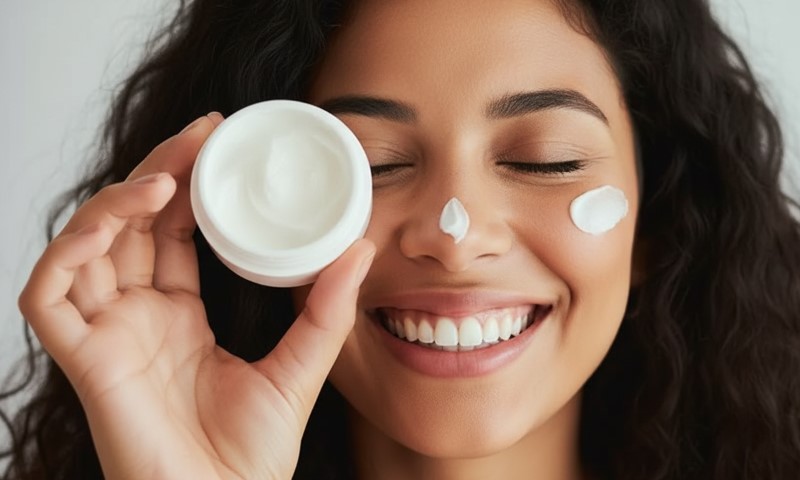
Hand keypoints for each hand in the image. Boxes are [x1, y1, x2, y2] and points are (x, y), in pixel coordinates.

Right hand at [18, 114, 374, 479]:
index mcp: (178, 317)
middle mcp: (137, 318)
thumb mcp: (300, 369)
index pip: (170, 233)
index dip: (185, 185)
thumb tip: (360, 249)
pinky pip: (48, 294)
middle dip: (158, 172)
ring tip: (168, 177)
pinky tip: (116, 223)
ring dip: (117, 200)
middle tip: (200, 135)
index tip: (216, 142)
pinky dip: (69, 250)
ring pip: (85, 245)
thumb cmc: (252, 458)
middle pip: (131, 226)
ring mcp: (107, 336)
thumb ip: (327, 311)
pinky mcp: (84, 361)